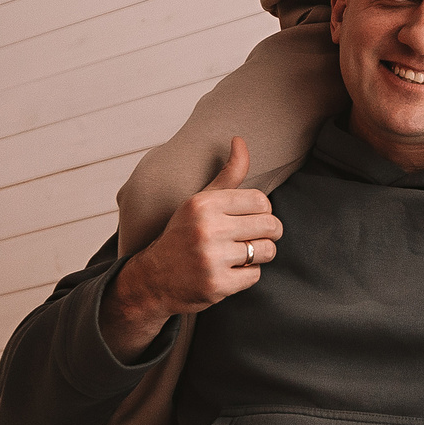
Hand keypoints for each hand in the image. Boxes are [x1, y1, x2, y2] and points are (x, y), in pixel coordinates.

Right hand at [100, 139, 280, 359]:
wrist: (153, 279)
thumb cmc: (183, 234)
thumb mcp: (201, 200)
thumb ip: (228, 173)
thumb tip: (240, 139)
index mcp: (204, 204)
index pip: (261, 201)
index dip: (264, 211)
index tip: (253, 218)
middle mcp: (207, 229)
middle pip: (270, 226)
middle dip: (269, 233)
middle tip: (256, 237)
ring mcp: (212, 258)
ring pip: (266, 251)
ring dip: (260, 254)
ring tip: (242, 254)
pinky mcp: (217, 285)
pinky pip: (255, 275)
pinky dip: (248, 274)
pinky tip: (230, 271)